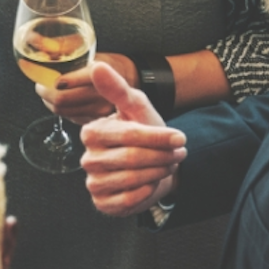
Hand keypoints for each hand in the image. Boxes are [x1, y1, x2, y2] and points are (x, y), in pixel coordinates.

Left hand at [34, 52, 125, 122]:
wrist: (125, 82)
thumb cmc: (105, 66)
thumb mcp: (91, 54)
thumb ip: (66, 50)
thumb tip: (39, 43)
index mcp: (98, 73)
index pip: (68, 82)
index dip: (53, 81)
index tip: (46, 78)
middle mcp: (100, 94)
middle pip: (61, 99)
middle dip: (44, 92)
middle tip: (40, 85)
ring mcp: (98, 110)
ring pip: (61, 110)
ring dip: (49, 101)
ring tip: (48, 92)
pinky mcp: (94, 120)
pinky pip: (68, 117)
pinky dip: (60, 109)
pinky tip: (61, 100)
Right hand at [81, 61, 187, 217]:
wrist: (154, 163)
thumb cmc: (143, 131)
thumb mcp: (136, 107)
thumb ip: (117, 88)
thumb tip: (96, 65)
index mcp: (91, 133)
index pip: (129, 134)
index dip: (158, 136)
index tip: (180, 137)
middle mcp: (87, 159)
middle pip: (133, 158)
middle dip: (162, 155)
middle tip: (178, 152)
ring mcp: (93, 183)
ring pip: (133, 179)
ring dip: (159, 171)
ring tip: (169, 164)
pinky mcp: (103, 203)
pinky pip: (129, 200)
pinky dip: (149, 190)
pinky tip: (153, 181)